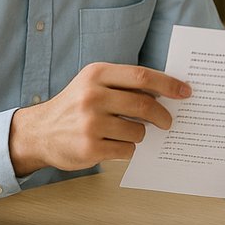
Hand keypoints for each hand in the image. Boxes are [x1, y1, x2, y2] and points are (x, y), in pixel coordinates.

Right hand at [8, 62, 190, 174]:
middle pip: (144, 104)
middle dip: (163, 115)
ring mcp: (90, 123)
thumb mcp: (92, 84)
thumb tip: (167, 93)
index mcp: (96, 74)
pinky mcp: (90, 147)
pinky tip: (116, 146)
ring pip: (138, 131)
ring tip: (129, 133)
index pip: (142, 76)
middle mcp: (92, 96)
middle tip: (169, 122)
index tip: (186, 92)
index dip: (168, 84)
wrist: (38, 133)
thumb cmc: (74, 106)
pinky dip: (128, 149)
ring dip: (141, 135)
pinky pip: (127, 150)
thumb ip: (123, 85)